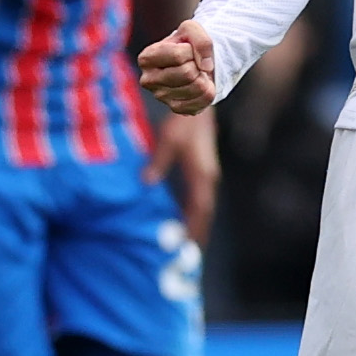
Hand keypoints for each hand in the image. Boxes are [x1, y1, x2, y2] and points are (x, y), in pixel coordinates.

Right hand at [138, 21, 219, 116]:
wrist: (194, 60)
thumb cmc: (188, 43)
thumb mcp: (192, 28)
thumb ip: (201, 39)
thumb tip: (206, 67)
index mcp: (146, 58)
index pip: (178, 56)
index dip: (191, 50)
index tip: (187, 49)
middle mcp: (148, 80)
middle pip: (187, 73)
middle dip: (198, 65)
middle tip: (193, 63)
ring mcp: (161, 97)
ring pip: (197, 87)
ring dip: (204, 77)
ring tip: (197, 73)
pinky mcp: (176, 108)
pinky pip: (202, 101)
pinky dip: (208, 90)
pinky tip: (200, 84)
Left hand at [153, 103, 220, 241]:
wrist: (200, 104)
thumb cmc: (184, 121)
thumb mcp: (168, 140)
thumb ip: (158, 163)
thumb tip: (146, 183)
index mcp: (201, 175)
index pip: (199, 209)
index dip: (194, 228)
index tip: (186, 245)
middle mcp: (208, 178)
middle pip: (205, 211)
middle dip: (199, 231)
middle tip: (189, 251)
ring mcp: (208, 174)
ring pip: (205, 205)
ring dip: (198, 222)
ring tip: (190, 240)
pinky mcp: (203, 169)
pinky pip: (201, 197)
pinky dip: (196, 210)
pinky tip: (187, 215)